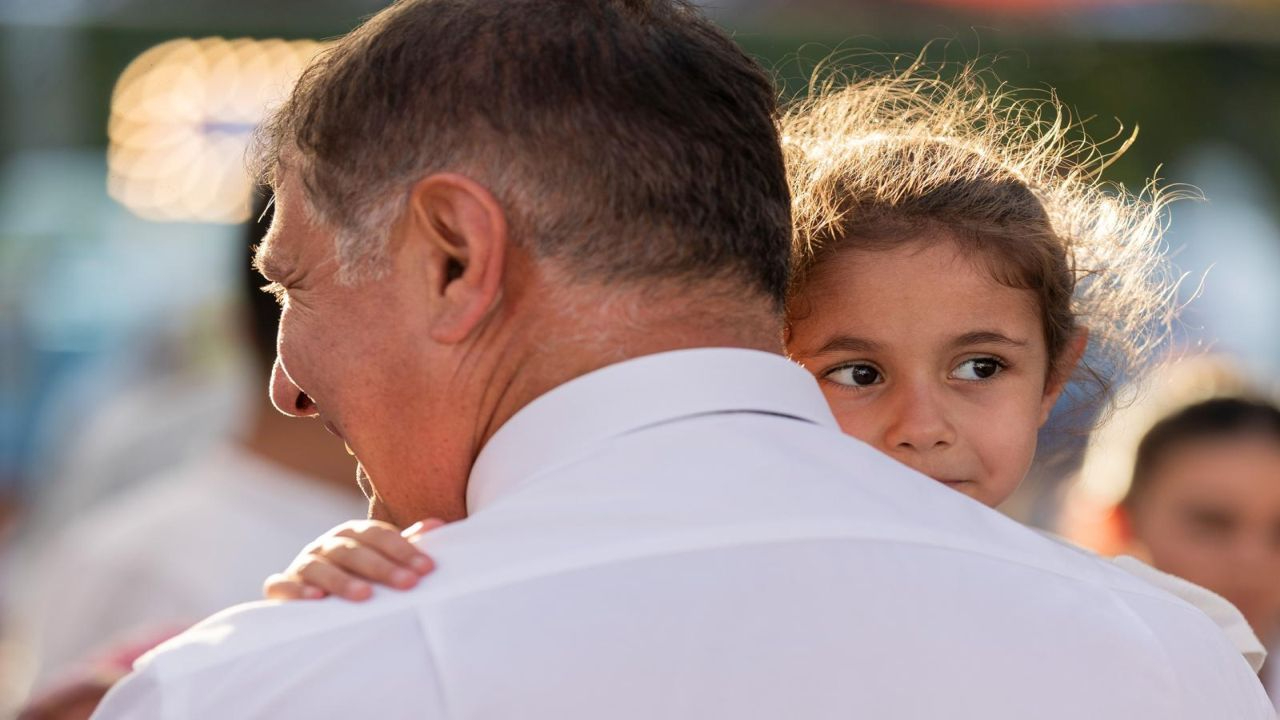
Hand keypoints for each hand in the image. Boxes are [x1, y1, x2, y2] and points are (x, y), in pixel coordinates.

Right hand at [263, 519, 443, 601]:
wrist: (310, 592)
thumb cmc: (357, 574)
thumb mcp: (380, 557)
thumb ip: (404, 544)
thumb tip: (438, 525)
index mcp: (353, 533)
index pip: (379, 534)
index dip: (403, 549)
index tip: (427, 568)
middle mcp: (327, 544)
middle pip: (355, 550)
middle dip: (383, 567)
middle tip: (408, 583)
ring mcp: (303, 563)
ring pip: (321, 567)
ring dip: (343, 580)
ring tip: (365, 596)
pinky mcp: (281, 586)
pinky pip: (282, 585)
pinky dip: (296, 590)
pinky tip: (315, 599)